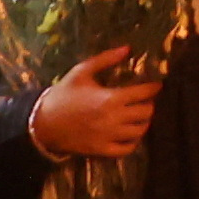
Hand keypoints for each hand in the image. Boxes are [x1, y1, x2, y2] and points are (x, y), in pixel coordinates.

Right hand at [30, 57, 160, 160]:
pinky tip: (131, 135)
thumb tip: (128, 48)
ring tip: (141, 116)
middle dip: (149, 104)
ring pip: (139, 131)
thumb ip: (105, 59)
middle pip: (146, 112)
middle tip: (146, 100)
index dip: (154, 88)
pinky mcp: (100, 150)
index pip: (144, 93)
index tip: (156, 85)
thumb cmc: (63, 95)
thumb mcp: (82, 72)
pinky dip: (133, 143)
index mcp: (111, 98)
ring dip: (144, 123)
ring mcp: (108, 136)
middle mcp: (113, 118)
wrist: (42, 123)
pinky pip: (125, 150)